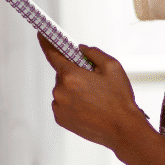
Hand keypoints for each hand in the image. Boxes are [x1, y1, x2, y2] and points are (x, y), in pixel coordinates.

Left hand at [37, 33, 148, 149]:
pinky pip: (62, 103)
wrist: (123, 130)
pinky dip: (71, 102)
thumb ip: (93, 52)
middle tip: (92, 80)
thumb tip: (80, 49)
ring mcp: (59, 106)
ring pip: (62, 89)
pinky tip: (88, 107)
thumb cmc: (119, 99)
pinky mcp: (60, 119)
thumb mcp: (112, 67)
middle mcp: (60, 91)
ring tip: (93, 98)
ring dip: (73, 89)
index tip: (41, 35)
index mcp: (71, 75)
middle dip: (74, 73)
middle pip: (62, 73)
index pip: (53, 54)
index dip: (46, 43)